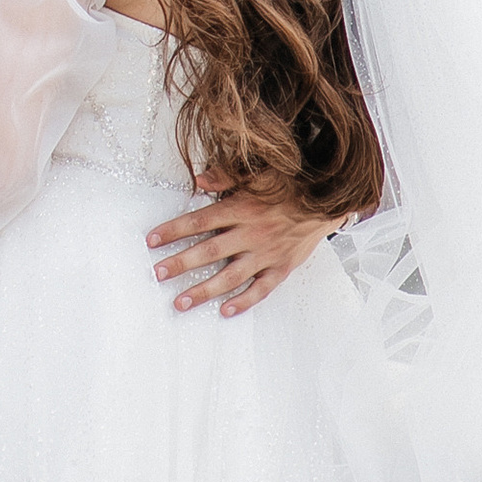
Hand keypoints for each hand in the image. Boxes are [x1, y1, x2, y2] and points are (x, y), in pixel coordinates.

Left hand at [147, 179, 332, 315]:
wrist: (330, 198)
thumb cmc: (292, 183)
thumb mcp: (259, 171)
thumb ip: (226, 175)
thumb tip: (197, 179)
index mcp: (242, 207)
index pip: (200, 220)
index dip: (174, 230)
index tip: (152, 240)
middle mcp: (251, 233)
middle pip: (209, 251)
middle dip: (181, 263)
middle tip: (159, 273)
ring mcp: (266, 254)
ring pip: (230, 276)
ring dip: (204, 290)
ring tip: (181, 302)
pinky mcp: (281, 267)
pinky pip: (261, 289)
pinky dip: (243, 302)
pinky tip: (225, 311)